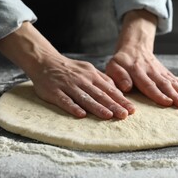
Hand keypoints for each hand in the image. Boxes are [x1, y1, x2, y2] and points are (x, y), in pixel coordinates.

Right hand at [0, 22, 134, 118]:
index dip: (121, 100)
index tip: (131, 109)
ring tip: (108, 116)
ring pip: (85, 98)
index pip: (109, 90)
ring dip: (97, 107)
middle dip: (113, 105)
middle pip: (100, 95)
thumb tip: (118, 90)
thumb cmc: (70, 69)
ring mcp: (68, 86)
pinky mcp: (54, 92)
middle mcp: (82, 80)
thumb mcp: (89, 70)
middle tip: (125, 115)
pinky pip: (65, 100)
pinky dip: (73, 107)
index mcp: (91, 75)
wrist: (45, 61)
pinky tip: (81, 115)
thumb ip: (103, 79)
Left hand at [106, 10, 177, 107]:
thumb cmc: (121, 62)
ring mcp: (160, 71)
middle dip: (174, 94)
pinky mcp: (165, 72)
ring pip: (172, 82)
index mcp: (137, 71)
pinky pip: (176, 79)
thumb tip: (126, 87)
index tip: (167, 102)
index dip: (158, 94)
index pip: (148, 84)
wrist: (134, 47)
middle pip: (164, 84)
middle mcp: (151, 71)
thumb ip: (118, 76)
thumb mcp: (113, 66)